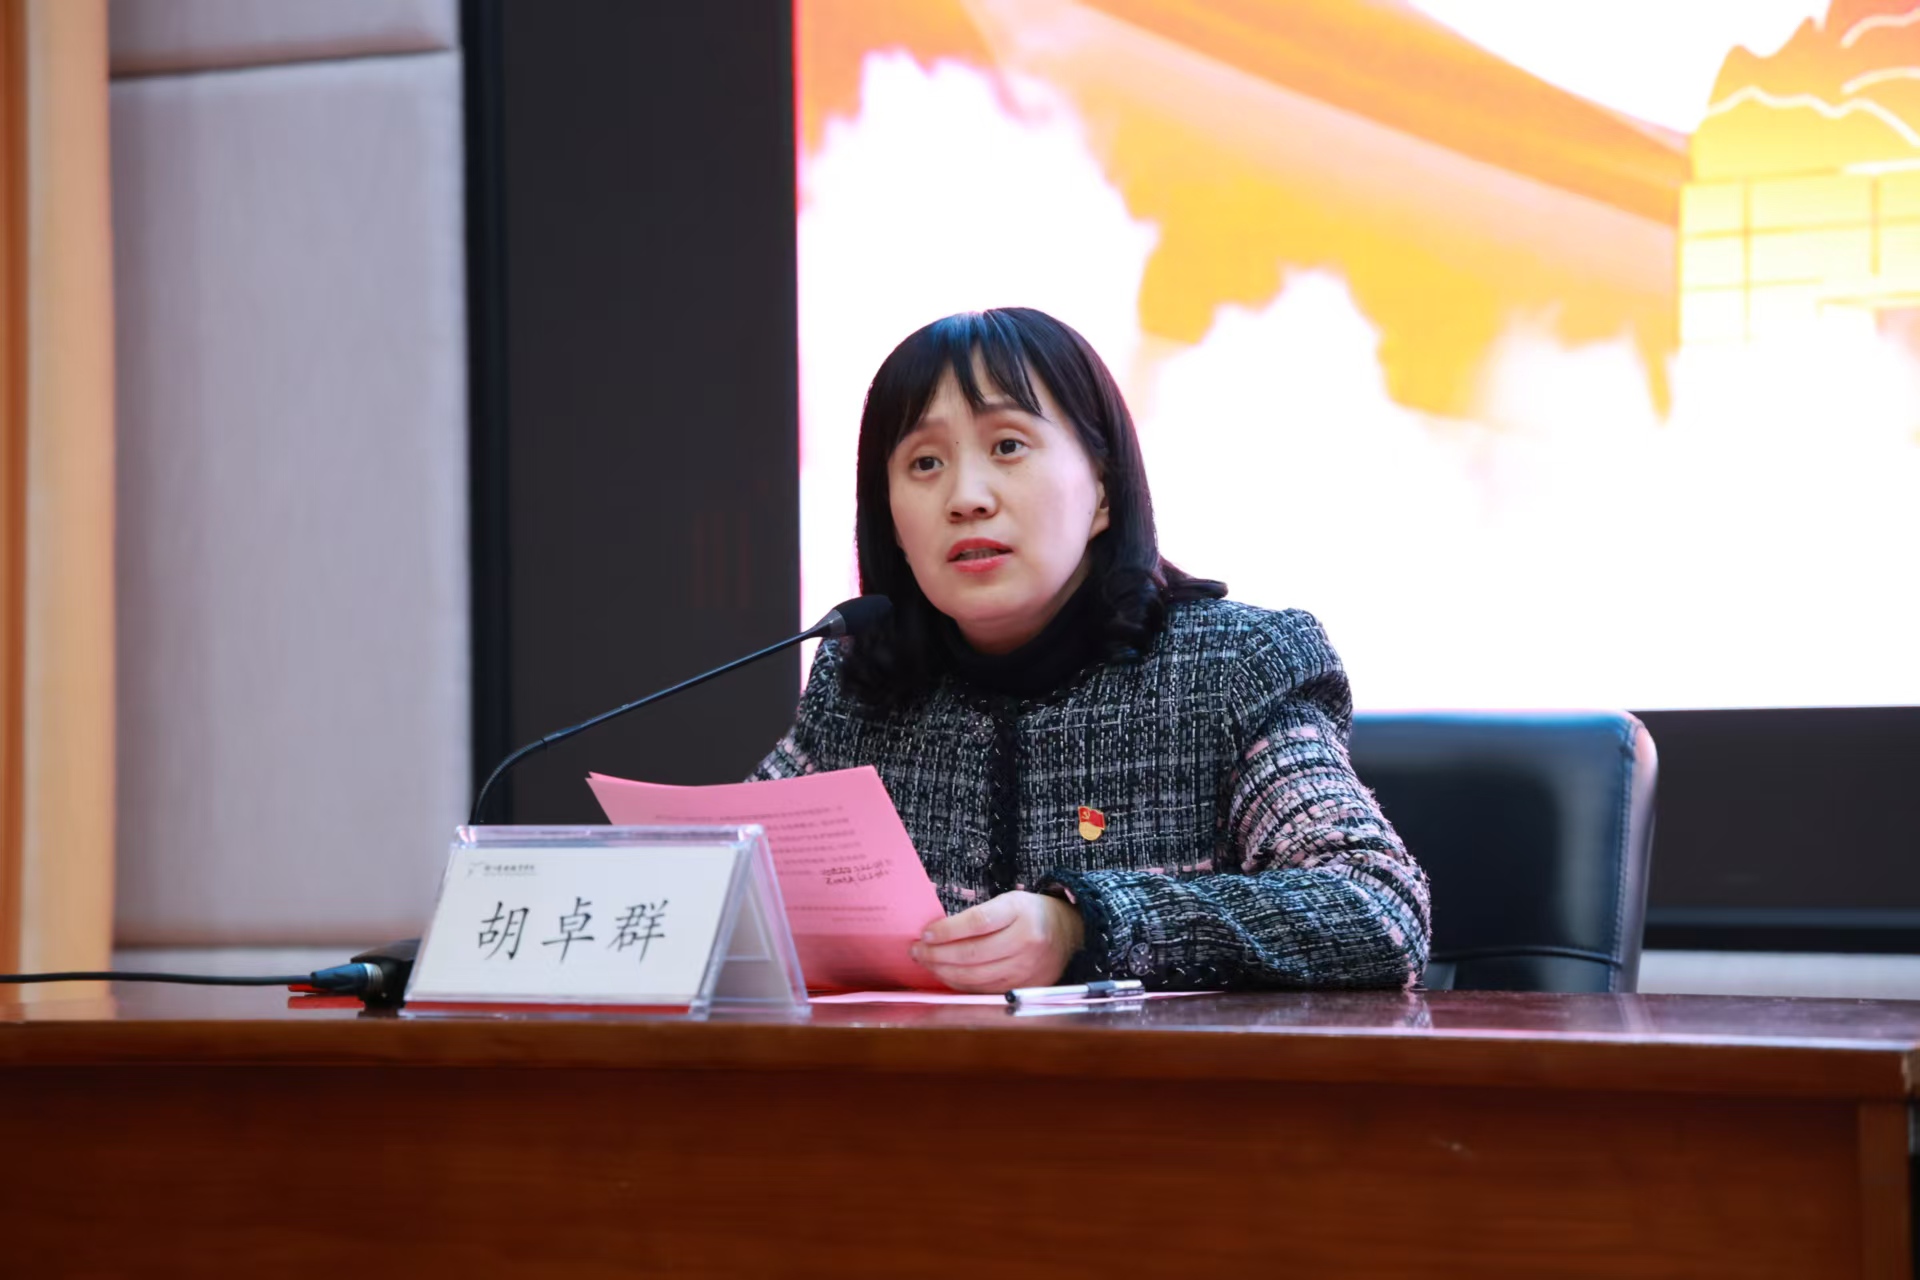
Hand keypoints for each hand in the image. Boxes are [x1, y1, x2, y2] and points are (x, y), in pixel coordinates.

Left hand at [910, 890, 1085, 992]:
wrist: (1069, 933)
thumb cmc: (1029, 914)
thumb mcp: (1009, 902)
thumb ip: (978, 916)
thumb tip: (935, 934)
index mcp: (1020, 912)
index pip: (977, 922)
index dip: (947, 930)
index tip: (925, 934)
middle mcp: (1026, 941)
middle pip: (973, 953)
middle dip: (937, 955)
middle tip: (916, 951)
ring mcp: (1026, 968)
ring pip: (975, 976)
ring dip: (943, 971)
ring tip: (926, 963)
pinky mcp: (1024, 986)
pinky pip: (983, 989)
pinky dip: (960, 984)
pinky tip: (946, 975)